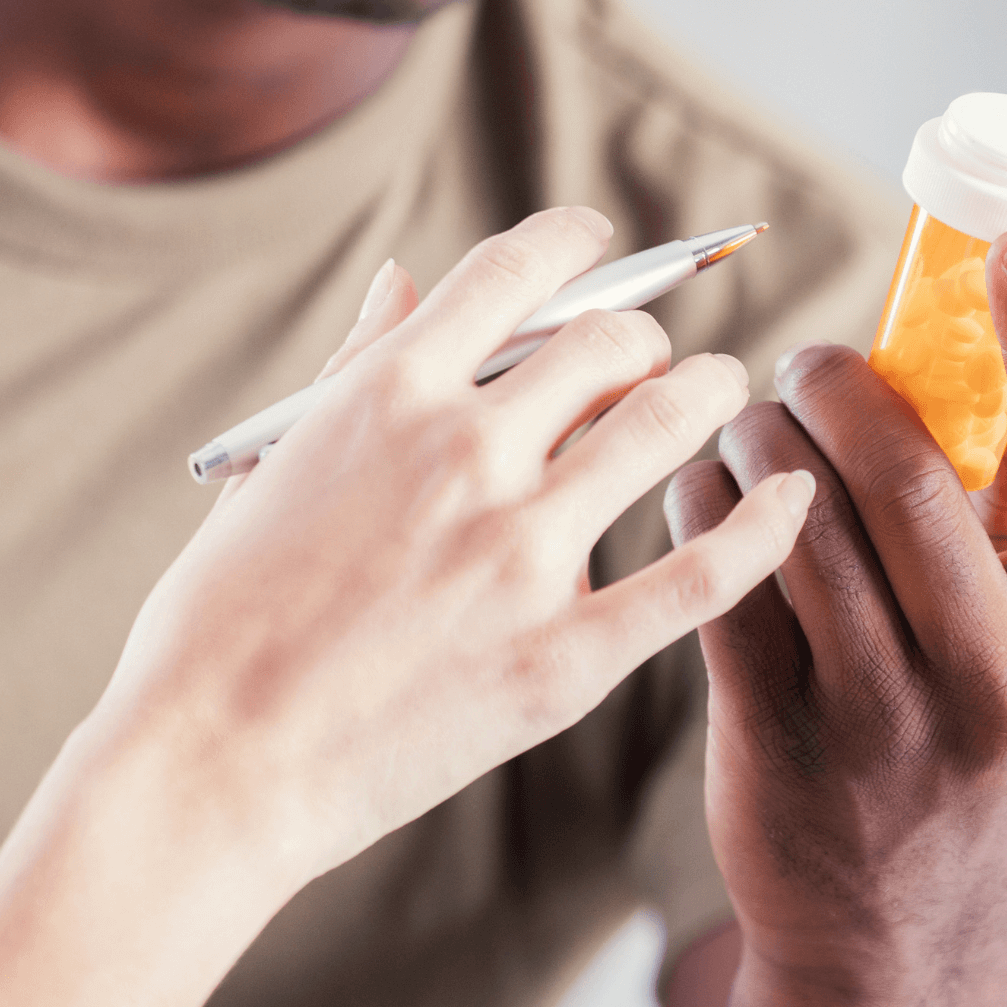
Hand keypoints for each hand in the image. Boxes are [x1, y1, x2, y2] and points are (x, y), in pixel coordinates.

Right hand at [98, 206, 814, 893]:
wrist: (211, 763)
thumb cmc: (217, 623)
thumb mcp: (269, 468)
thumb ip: (351, 369)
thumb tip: (402, 283)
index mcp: (384, 394)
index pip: (515, 271)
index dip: (576, 243)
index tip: (601, 247)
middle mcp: (463, 450)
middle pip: (609, 342)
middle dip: (646, 337)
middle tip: (659, 362)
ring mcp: (520, 550)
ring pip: (665, 425)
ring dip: (709, 396)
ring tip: (723, 399)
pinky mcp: (564, 654)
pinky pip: (700, 573)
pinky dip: (763, 527)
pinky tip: (795, 499)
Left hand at [663, 229, 1006, 979]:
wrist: (888, 920)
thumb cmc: (960, 735)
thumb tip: (990, 332)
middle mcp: (1002, 680)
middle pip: (912, 478)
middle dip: (841, 389)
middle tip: (806, 362)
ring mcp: (886, 717)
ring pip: (801, 518)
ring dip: (757, 438)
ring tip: (744, 421)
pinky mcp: (780, 738)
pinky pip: (722, 576)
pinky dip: (702, 501)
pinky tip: (700, 483)